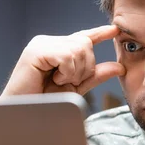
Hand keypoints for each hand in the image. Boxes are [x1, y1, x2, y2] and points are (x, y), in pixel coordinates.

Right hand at [1, 25, 124, 96]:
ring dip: (74, 72)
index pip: (83, 37)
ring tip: (58, 81)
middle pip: (86, 44)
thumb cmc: (46, 102)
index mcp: (58, 48)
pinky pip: (67, 56)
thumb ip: (95, 75)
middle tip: (66, 81)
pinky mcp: (36, 50)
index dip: (99, 33)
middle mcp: (50, 42)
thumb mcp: (77, 87)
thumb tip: (119, 66)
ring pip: (79, 49)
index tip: (115, 30)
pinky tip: (53, 79)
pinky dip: (66, 72)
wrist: (25, 114)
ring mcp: (42, 44)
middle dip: (84, 68)